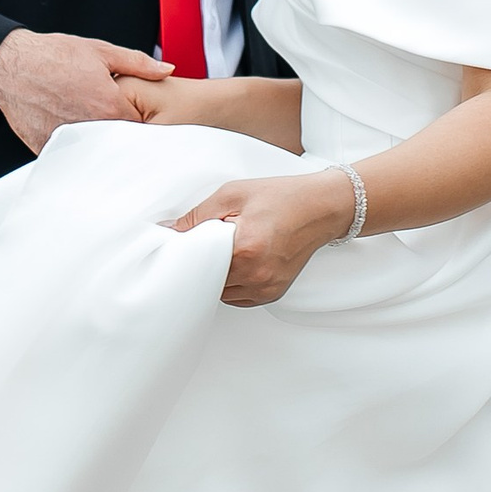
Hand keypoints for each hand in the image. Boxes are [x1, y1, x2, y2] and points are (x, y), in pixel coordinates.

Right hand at [0, 29, 170, 155]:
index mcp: (108, 105)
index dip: (142, 122)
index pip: (140, 127)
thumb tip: (166, 70)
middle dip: (121, 134)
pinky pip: (69, 154)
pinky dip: (73, 147)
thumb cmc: (52, 56)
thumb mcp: (100, 51)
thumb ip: (138, 63)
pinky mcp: (47, 147)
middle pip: (118, 141)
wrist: (11, 65)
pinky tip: (72, 132)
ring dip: (98, 142)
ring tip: (91, 124)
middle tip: (114, 121)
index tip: (140, 118)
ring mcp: (68, 140)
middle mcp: (90, 127)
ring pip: (94, 150)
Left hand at [171, 170, 354, 307]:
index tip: (179, 246)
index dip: (186, 253)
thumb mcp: (233, 194)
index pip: (198, 263)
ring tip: (228, 250)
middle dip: (202, 264)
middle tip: (207, 243)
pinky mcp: (272, 293)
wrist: (320, 208)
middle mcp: (257, 273)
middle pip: (208, 281)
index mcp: (246, 247)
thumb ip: (198, 215)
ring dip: (216, 276)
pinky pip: (238, 297)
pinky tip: (240, 261)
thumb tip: (170, 231)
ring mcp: (266, 287)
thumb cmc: (281, 197)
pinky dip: (232, 283)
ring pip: (221, 293)